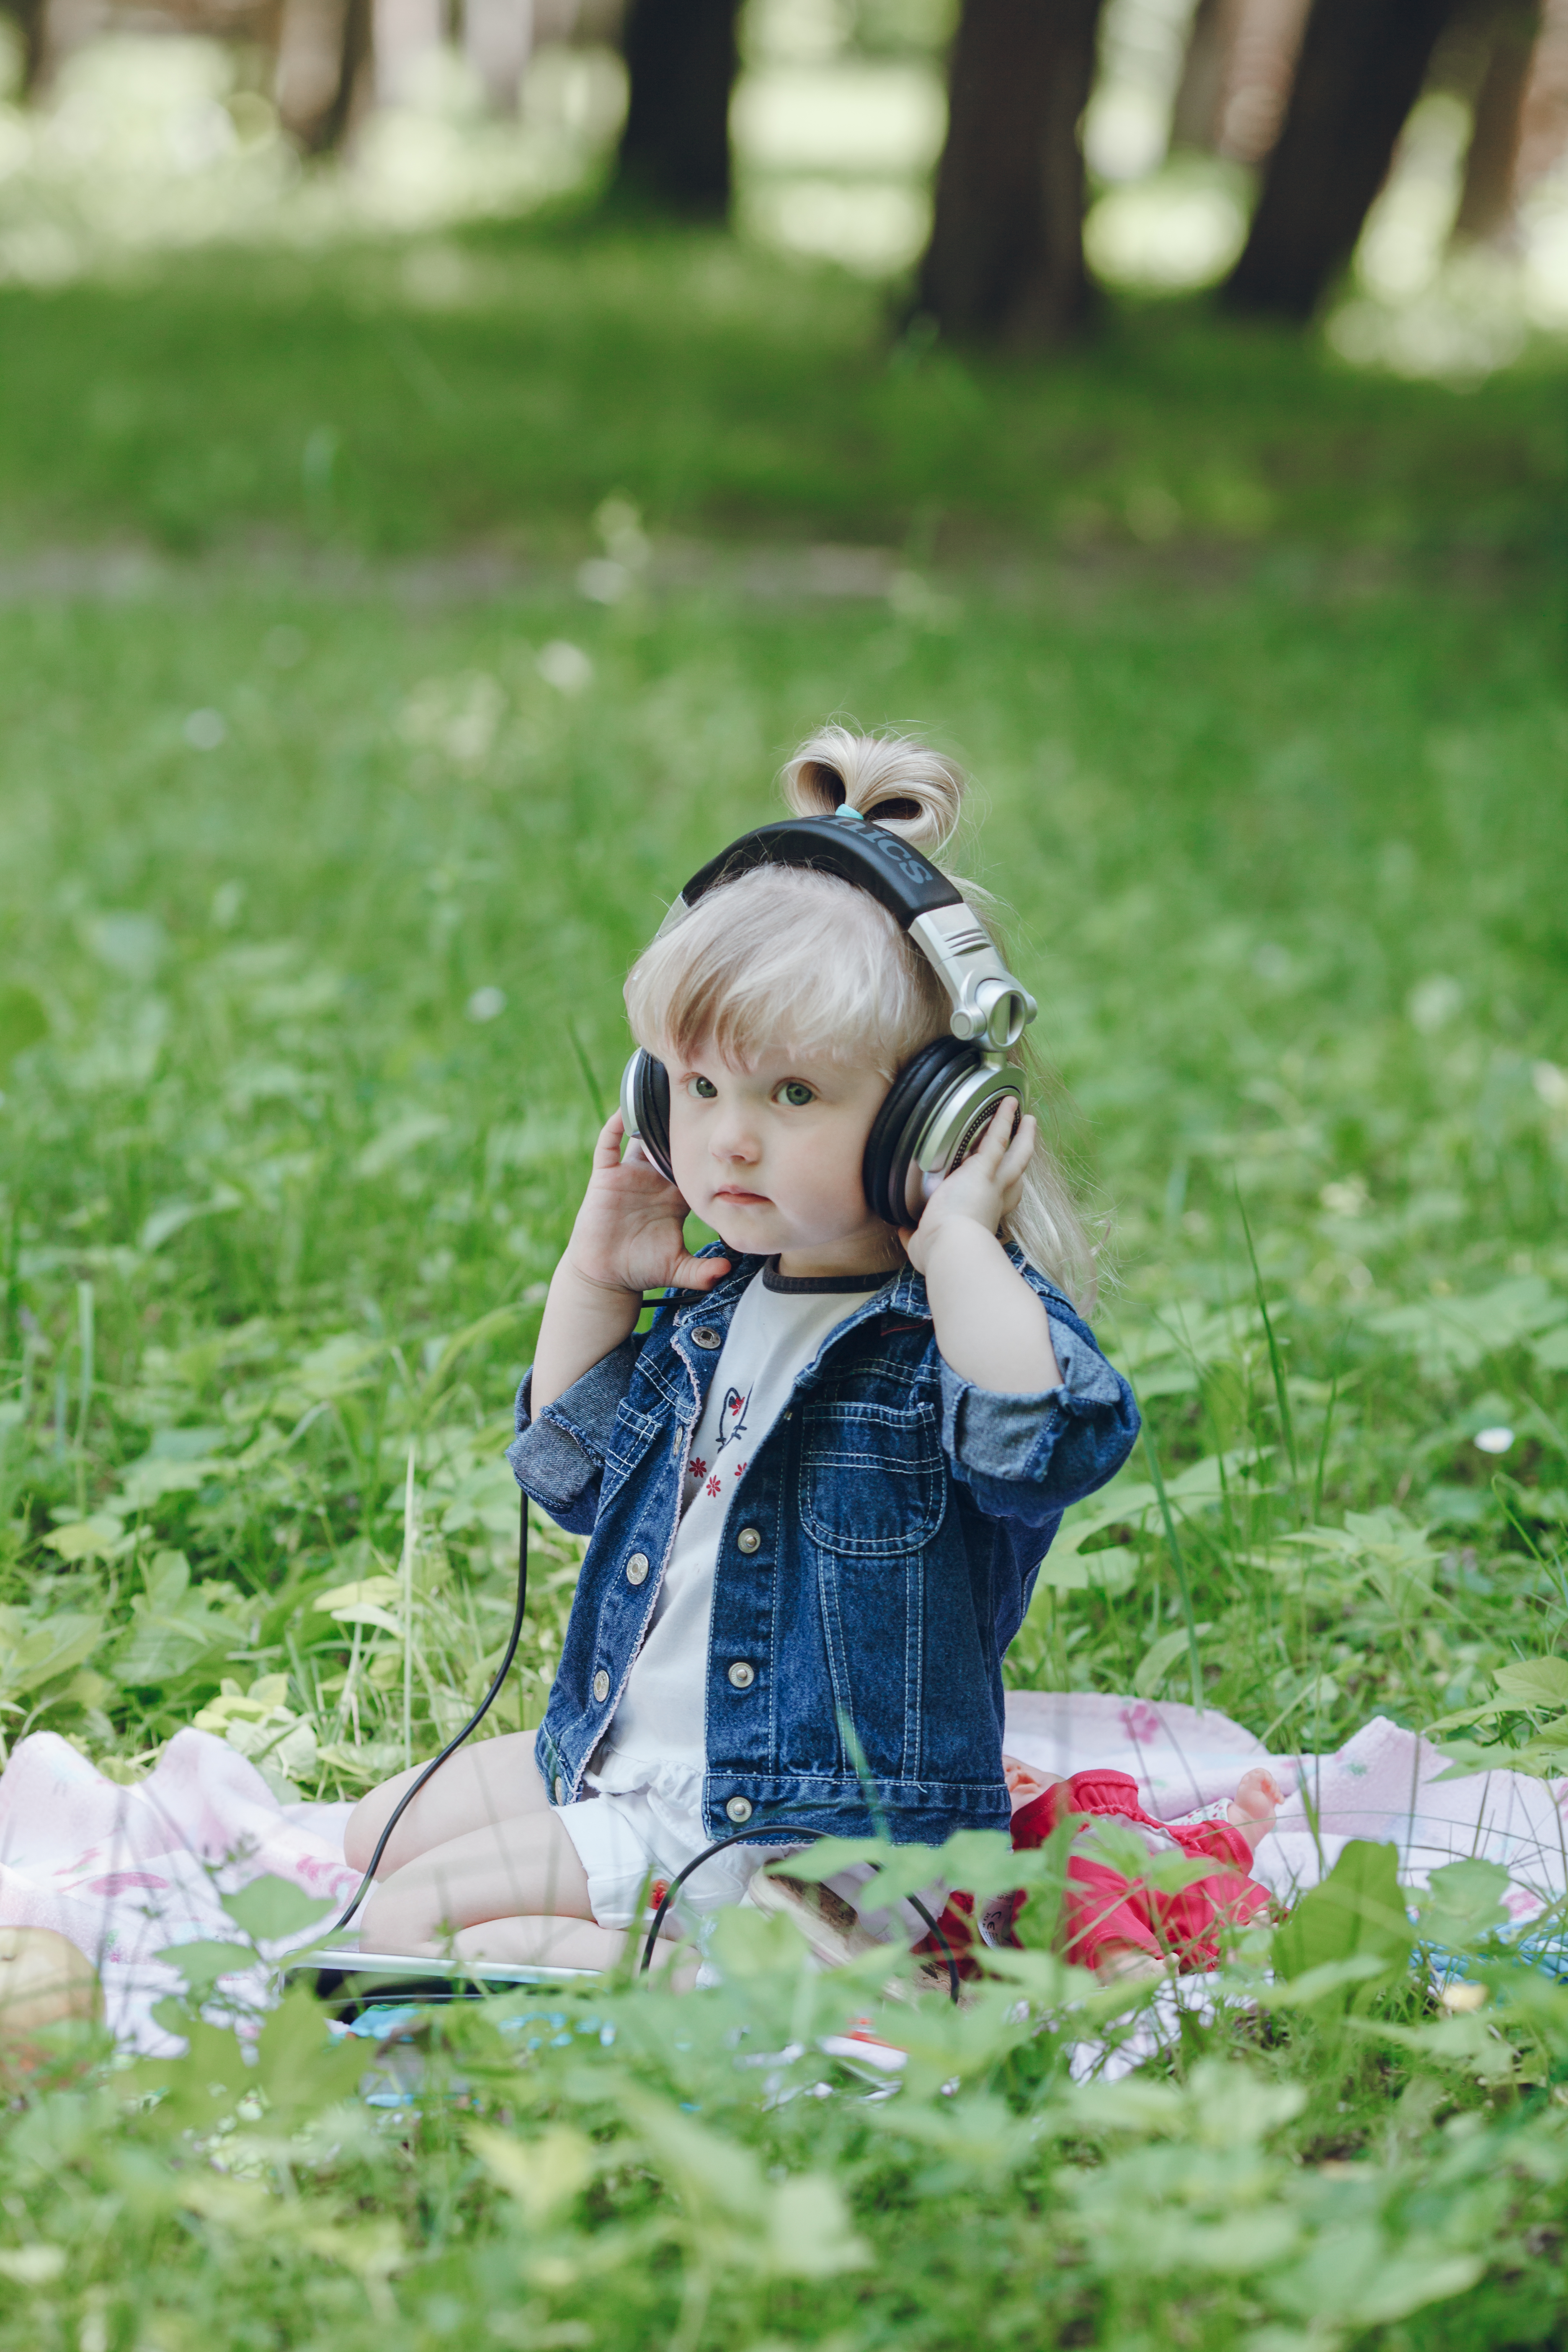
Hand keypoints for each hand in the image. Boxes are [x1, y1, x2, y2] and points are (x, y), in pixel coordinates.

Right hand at [562, 1111, 730, 1297]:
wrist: (606, 1277)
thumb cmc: (642, 1270)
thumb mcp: (678, 1269)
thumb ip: (703, 1272)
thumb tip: (727, 1271)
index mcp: (675, 1198)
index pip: (696, 1167)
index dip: (708, 1152)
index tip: (724, 1136)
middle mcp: (654, 1182)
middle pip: (671, 1146)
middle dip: (682, 1126)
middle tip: (699, 1100)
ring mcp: (629, 1177)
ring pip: (641, 1139)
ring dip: (650, 1119)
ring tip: (662, 1094)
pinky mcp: (606, 1178)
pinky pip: (608, 1146)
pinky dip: (614, 1128)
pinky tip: (624, 1112)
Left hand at [898, 1099, 1034, 1275]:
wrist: (952, 1247)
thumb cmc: (940, 1252)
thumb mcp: (922, 1243)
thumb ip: (913, 1235)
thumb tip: (903, 1231)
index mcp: (981, 1217)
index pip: (999, 1202)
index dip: (1005, 1192)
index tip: (1005, 1185)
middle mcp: (994, 1200)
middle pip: (1015, 1174)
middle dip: (1022, 1156)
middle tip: (1027, 1140)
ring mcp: (993, 1183)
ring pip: (1016, 1154)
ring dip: (1023, 1135)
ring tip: (1028, 1118)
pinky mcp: (984, 1168)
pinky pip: (997, 1137)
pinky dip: (1003, 1119)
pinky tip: (1008, 1103)